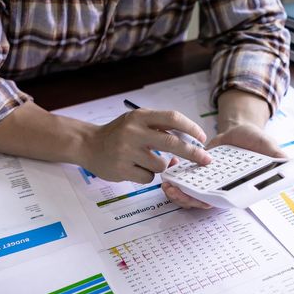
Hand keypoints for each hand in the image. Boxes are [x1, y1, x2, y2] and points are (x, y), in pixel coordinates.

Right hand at [81, 109, 211, 183]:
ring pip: (161, 164)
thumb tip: (186, 146)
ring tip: (145, 160)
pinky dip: (147, 175)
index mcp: (140, 116)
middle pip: (172, 143)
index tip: (202, 138)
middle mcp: (133, 132)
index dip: (191, 128)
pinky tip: (134, 168)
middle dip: (193, 153)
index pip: (172, 118)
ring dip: (161, 166)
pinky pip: (148, 177)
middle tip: (206, 160)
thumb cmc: (118, 133)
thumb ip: (160, 129)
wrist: (88, 145)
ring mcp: (126, 151)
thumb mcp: (137, 122)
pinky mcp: (121, 169)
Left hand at [163, 123, 285, 208]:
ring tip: (166, 183)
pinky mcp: (197, 172)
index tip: (198, 200)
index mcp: (236, 188)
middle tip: (174, 191)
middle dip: (185, 199)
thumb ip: (276, 155)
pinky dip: (174, 177)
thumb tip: (287, 162)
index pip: (221, 202)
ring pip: (189, 194)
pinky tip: (170, 168)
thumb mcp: (267, 146)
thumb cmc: (255, 141)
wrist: (240, 130)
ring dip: (176, 192)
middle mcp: (220, 188)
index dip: (207, 203)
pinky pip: (183, 180)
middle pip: (200, 201)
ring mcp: (207, 181)